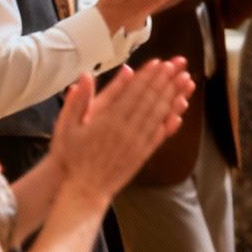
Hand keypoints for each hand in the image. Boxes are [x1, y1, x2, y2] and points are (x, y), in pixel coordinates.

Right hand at [52, 60, 194, 199]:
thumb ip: (77, 101)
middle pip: (151, 99)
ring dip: (173, 95)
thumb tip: (85, 75)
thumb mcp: (66, 127)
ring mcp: (137, 142)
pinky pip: (160, 133)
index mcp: (108, 119)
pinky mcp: (143, 154)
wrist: (84, 189)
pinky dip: (171, 120)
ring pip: (159, 114)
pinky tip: (180, 110)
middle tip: (180, 64)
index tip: (161, 62)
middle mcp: (126, 129)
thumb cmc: (72, 156)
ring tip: (185, 80)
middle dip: (166, 80)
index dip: (149, 76)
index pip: (133, 92)